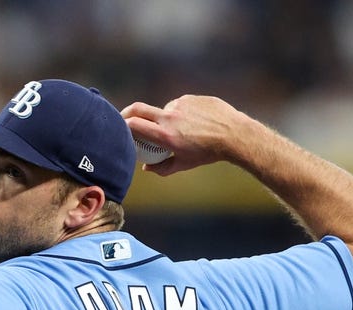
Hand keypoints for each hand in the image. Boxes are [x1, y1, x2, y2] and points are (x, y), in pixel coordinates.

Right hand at [121, 95, 256, 176]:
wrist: (234, 135)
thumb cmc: (208, 153)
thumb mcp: (184, 164)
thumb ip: (162, 167)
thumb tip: (147, 167)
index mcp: (165, 135)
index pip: (134, 125)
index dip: (122, 125)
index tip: (119, 128)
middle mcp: (170, 117)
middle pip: (138, 109)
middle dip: (127, 113)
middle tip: (125, 119)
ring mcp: (180, 104)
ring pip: (164, 110)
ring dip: (166, 119)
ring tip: (184, 131)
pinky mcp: (191, 97)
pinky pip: (180, 105)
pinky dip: (182, 113)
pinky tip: (196, 123)